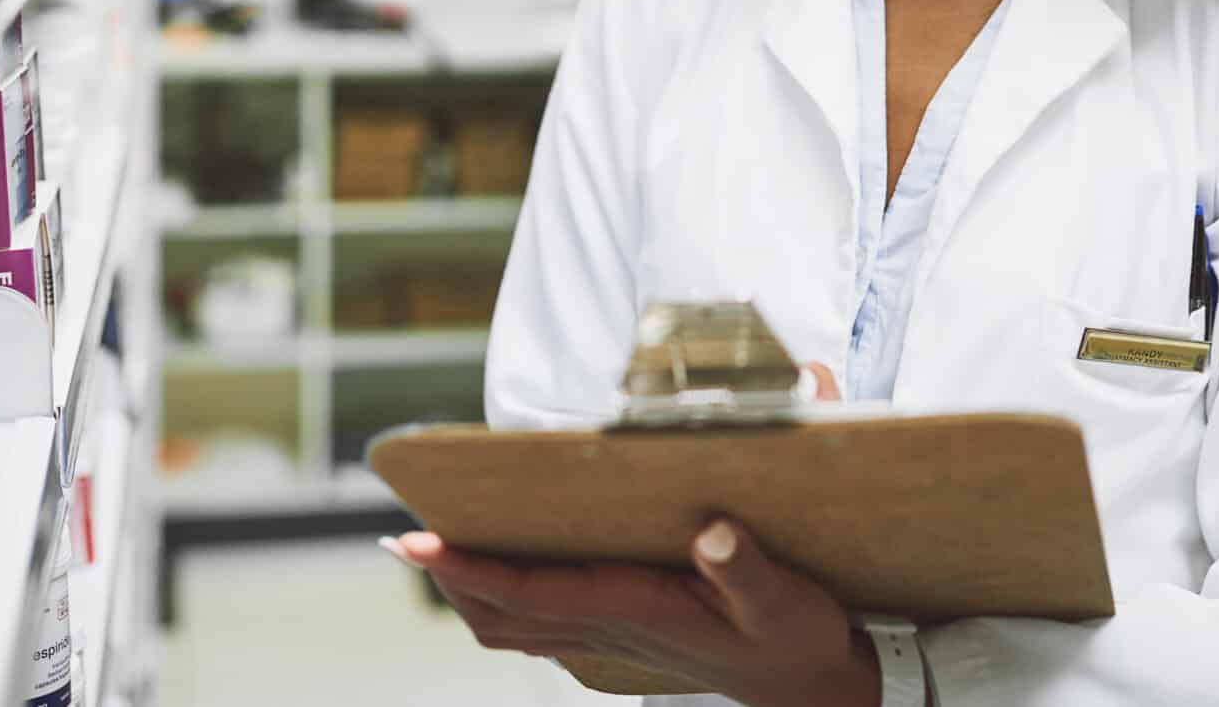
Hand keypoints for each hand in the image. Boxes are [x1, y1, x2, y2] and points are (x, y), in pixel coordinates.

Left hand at [386, 517, 878, 706]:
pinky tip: (502, 573)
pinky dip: (505, 601)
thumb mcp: (781, 599)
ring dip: (469, 592)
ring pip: (513, 627)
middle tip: (408, 538)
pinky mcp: (622, 635)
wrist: (810, 686)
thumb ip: (745, 567)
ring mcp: (611, 636)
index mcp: (634, 607)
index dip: (468, 567)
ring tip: (438, 551)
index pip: (529, 591)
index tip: (417, 541)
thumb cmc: (794, 636)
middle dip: (450, 578)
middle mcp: (609, 625)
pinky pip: (540, 627)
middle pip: (499, 613)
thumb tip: (711, 533)